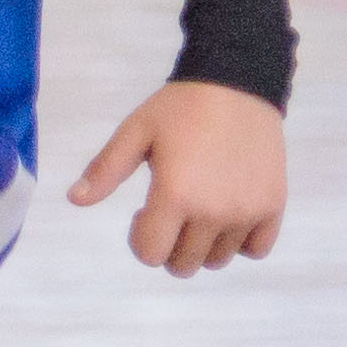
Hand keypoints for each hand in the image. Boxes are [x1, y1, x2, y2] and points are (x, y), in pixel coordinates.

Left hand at [69, 77, 283, 275]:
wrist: (238, 81)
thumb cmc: (180, 107)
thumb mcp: (135, 132)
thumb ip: (105, 169)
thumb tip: (74, 200)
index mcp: (175, 196)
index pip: (150, 255)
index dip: (141, 237)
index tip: (145, 210)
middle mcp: (213, 212)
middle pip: (183, 265)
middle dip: (169, 244)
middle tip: (173, 209)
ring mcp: (246, 212)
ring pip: (218, 260)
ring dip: (203, 244)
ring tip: (202, 208)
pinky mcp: (272, 206)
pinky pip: (256, 249)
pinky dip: (241, 241)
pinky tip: (231, 215)